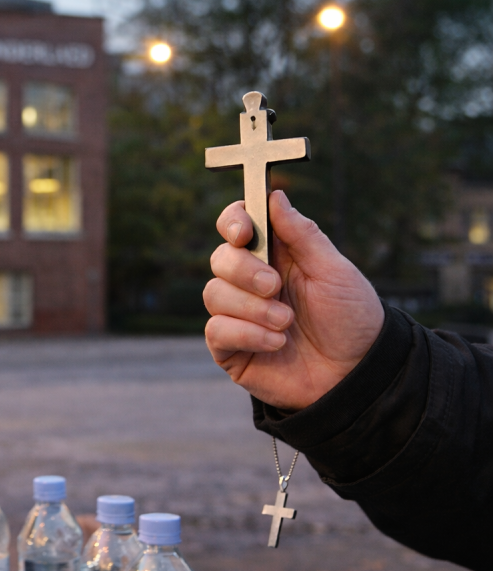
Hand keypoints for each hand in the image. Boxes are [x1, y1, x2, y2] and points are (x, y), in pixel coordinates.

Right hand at [203, 190, 383, 409]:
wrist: (357, 375)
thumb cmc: (351, 319)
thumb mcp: (334, 270)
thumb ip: (303, 234)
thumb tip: (275, 195)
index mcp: (275, 256)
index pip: (236, 226)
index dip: (232, 222)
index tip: (244, 233)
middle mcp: (250, 283)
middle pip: (220, 258)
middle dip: (244, 271)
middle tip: (276, 286)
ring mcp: (238, 315)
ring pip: (213, 294)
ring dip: (251, 307)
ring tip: (286, 322)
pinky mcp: (231, 349)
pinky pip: (216, 331)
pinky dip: (246, 333)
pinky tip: (276, 343)